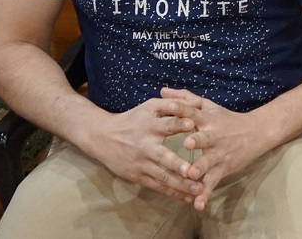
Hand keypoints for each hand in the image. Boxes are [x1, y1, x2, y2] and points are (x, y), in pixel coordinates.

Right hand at [82, 97, 204, 201]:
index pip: (167, 123)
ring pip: (163, 177)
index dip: (179, 124)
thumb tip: (196, 103)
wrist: (103, 137)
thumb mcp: (150, 106)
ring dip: (181, 185)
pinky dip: (172, 193)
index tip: (193, 125)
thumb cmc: (134, 119)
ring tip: (198, 190)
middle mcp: (146, 146)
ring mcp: (142, 164)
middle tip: (193, 172)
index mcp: (151, 125)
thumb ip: (173, 103)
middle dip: (178, 165)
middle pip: (163, 157)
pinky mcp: (138, 177)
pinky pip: (158, 187)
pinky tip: (187, 198)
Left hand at [160, 87, 265, 210]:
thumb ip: (185, 98)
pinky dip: (205, 193)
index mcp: (207, 119)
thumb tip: (162, 90)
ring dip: (200, 168)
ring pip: (209, 162)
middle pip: (204, 137)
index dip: (182, 110)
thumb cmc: (227, 119)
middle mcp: (213, 136)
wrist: (256, 132)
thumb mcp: (208, 105)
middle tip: (187, 143)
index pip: (192, 112)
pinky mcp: (223, 168)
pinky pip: (213, 182)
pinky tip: (197, 204)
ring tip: (191, 175)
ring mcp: (219, 153)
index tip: (169, 109)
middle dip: (196, 141)